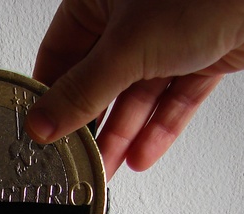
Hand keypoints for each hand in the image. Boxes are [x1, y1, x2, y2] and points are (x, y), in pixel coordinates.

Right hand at [26, 0, 243, 178]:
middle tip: (77, 159)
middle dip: (92, 126)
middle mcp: (131, 17)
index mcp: (98, 0)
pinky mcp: (202, 56)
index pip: (59, 56)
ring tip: (108, 168)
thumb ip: (81, 94)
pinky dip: (159, 127)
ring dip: (124, 135)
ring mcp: (168, 38)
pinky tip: (143, 153)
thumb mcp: (124, 50)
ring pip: (137, 97)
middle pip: (99, 83)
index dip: (50, 98)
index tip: (41, 134)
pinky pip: (173, 99)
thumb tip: (42, 125)